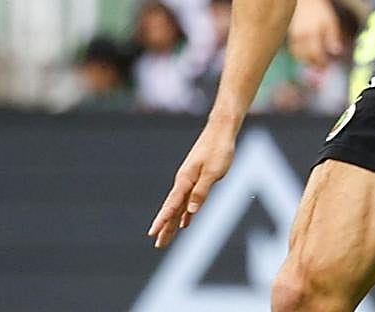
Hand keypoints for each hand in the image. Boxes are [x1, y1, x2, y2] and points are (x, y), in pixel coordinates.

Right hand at [147, 122, 236, 248]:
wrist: (221, 130)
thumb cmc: (219, 149)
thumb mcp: (213, 172)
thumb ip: (201, 191)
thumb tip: (190, 212)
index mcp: (185, 180)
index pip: (171, 205)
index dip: (162, 221)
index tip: (152, 234)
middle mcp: (184, 181)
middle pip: (172, 209)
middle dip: (165, 227)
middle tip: (157, 245)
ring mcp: (190, 180)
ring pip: (179, 206)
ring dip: (173, 223)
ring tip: (165, 238)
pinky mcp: (197, 178)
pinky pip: (188, 200)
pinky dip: (185, 213)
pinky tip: (185, 222)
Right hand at [288, 0, 343, 67]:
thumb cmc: (320, 11)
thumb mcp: (331, 22)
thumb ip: (333, 37)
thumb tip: (337, 52)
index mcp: (312, 32)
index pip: (316, 53)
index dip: (321, 62)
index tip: (327, 67)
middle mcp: (301, 35)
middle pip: (305, 56)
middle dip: (314, 63)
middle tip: (322, 68)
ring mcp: (293, 35)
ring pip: (298, 54)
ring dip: (306, 60)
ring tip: (315, 61)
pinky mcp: (289, 35)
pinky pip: (294, 49)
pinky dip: (300, 55)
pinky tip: (308, 54)